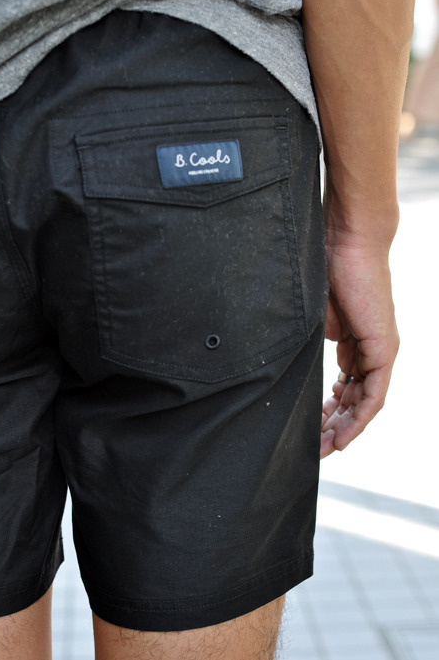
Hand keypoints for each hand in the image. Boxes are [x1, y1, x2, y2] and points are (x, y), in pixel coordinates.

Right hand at [320, 237, 398, 457]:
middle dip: (337, 425)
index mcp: (356, 344)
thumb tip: (305, 366)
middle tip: (317, 447)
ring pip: (366, 402)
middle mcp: (372, 352)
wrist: (348, 241)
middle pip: (357, 400)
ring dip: (346, 428)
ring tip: (326, 448)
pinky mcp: (383, 349)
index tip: (313, 429)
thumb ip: (319, 345)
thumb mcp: (317, 318)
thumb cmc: (328, 270)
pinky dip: (360, 417)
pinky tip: (344, 435)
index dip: (331, 412)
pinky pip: (375, 394)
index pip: (347, 388)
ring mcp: (381, 351)